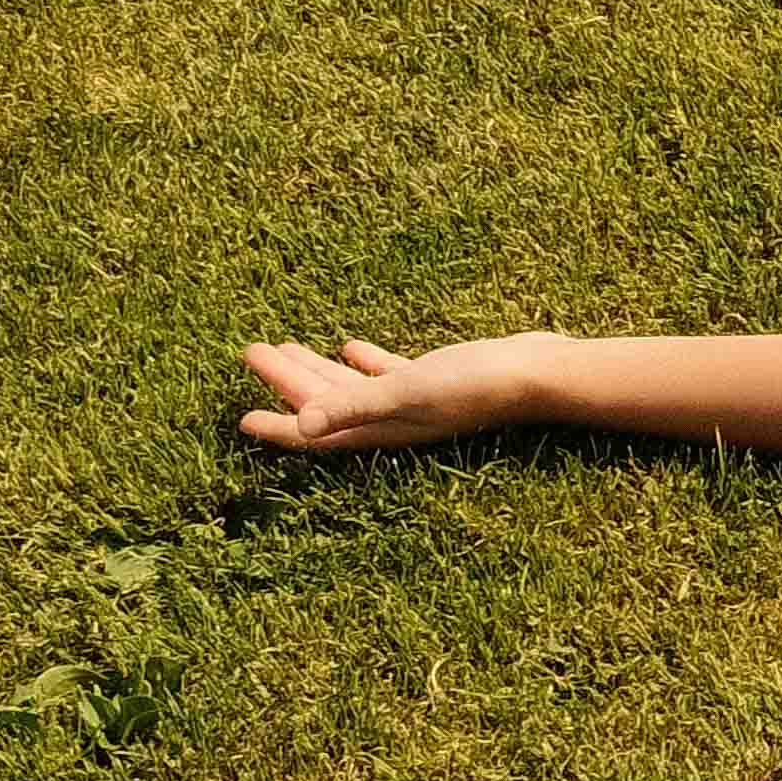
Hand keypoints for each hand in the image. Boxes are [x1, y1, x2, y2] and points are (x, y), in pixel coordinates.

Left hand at [234, 332, 562, 455]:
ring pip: (352, 388)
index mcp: (382, 428)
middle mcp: (393, 420)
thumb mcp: (409, 391)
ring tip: (284, 347)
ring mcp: (415, 400)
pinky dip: (363, 363)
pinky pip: (386, 375)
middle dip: (287, 384)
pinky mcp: (437, 380)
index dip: (278, 428)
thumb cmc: (477, 385)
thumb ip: (355, 405)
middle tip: (252, 355)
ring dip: (317, 371)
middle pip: (326, 405)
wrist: (540, 373)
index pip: (317, 434)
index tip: (241, 420)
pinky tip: (349, 347)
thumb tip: (302, 423)